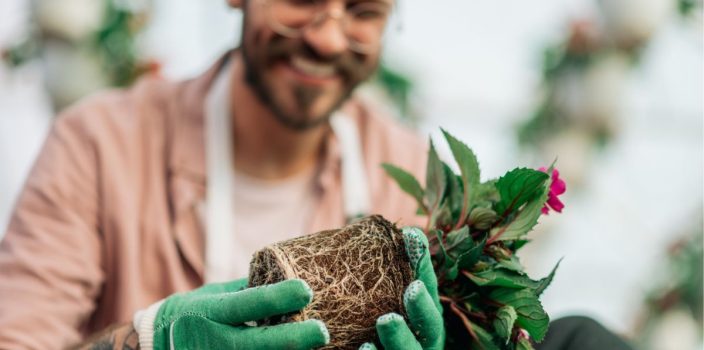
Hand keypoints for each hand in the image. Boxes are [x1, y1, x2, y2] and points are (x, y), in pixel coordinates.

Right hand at [134, 278, 328, 349]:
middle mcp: (214, 340)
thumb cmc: (197, 312)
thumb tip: (292, 276)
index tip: (305, 289)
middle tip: (322, 331)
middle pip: (258, 344)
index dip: (276, 297)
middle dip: (293, 339)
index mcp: (212, 311)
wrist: (160, 343)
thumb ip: (250, 290)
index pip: (247, 303)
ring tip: (319, 348)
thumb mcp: (215, 295)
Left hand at [360, 227, 444, 349]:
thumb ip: (384, 276)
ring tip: (385, 320)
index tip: (412, 235)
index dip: (422, 263)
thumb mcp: (381, 298)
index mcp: (424, 315)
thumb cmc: (370, 325)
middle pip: (430, 325)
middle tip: (412, 288)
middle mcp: (423, 339)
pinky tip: (365, 348)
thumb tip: (380, 231)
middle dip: (422, 306)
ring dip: (399, 337)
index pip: (428, 285)